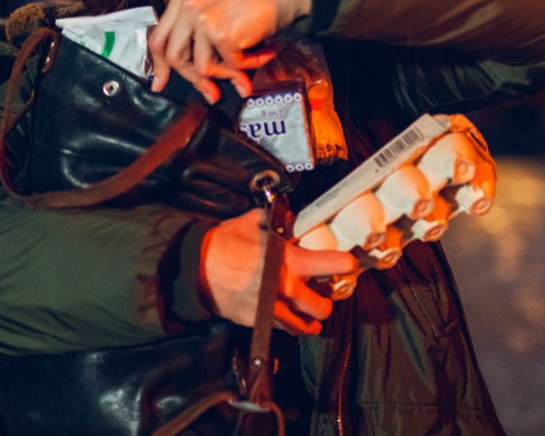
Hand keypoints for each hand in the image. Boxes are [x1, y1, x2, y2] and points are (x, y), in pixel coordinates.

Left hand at [149, 0, 312, 102]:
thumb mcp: (215, 10)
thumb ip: (198, 37)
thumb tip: (196, 77)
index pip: (159, 38)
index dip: (159, 65)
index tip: (160, 83)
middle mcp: (188, 5)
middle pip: (175, 57)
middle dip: (194, 79)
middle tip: (211, 92)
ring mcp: (204, 19)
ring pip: (203, 67)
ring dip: (228, 73)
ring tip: (247, 65)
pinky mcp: (223, 33)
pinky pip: (231, 66)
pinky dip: (251, 64)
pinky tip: (263, 52)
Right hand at [200, 208, 355, 334]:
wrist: (195, 269)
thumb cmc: (224, 243)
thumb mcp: (253, 221)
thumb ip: (277, 220)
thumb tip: (290, 215)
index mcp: (291, 262)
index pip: (335, 264)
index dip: (346, 263)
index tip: (349, 263)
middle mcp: (287, 289)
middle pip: (324, 307)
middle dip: (327, 301)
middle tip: (324, 294)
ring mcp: (273, 310)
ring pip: (304, 327)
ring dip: (309, 321)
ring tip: (310, 316)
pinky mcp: (258, 322)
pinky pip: (280, 328)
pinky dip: (286, 325)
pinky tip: (284, 317)